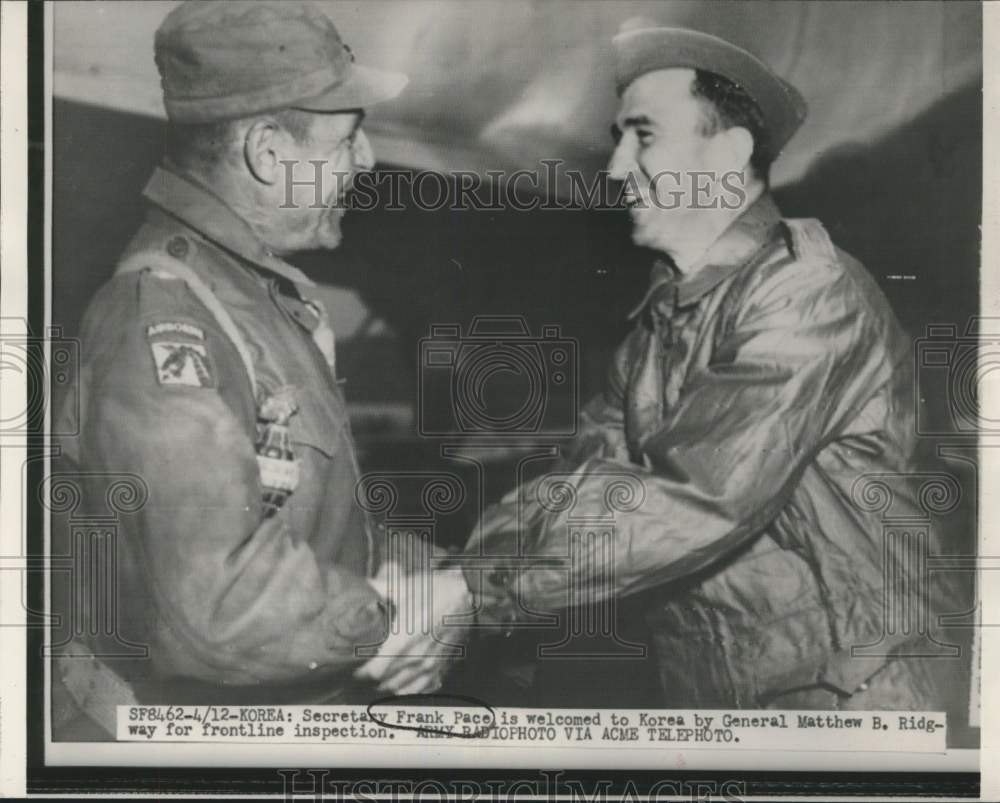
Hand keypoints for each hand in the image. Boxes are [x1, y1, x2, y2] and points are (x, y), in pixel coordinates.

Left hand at [355, 568, 472, 695]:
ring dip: (387, 683)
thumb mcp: (403, 586)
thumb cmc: (434, 589)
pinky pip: (421, 689)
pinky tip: (402, 681)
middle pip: (383, 681)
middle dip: (371, 676)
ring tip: (379, 674)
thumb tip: (359, 585)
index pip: (373, 671)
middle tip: (363, 666)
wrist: (468, 595)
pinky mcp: (442, 667)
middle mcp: (415, 659)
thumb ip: (377, 588)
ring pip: (400, 687)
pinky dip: (408, 688)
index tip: (353, 663)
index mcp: (402, 641)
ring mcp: (430, 666)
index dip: (360, 670)